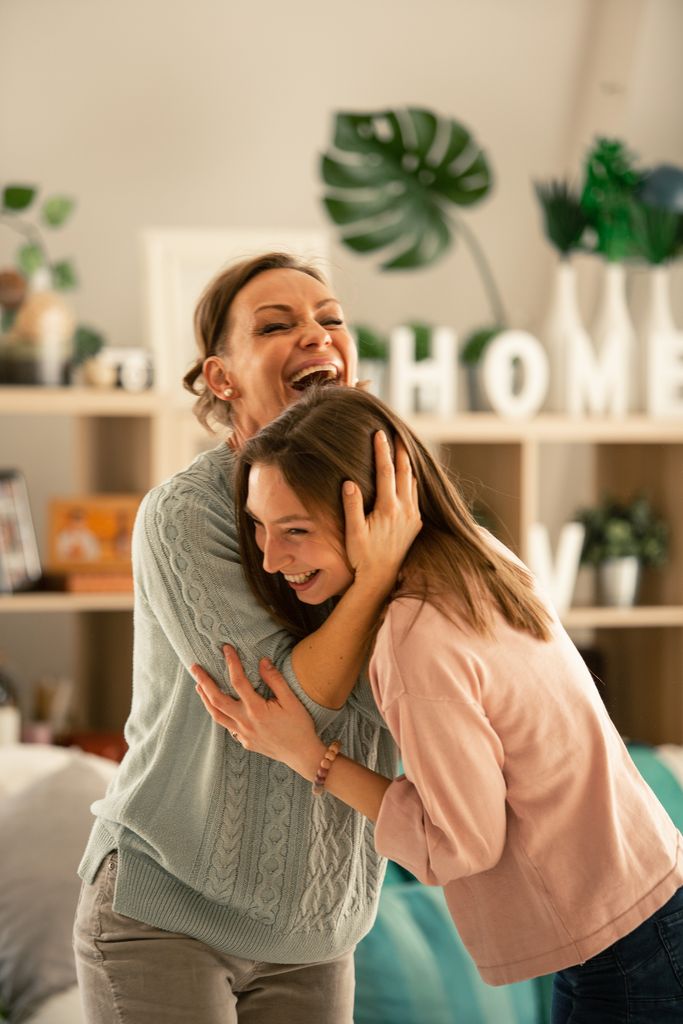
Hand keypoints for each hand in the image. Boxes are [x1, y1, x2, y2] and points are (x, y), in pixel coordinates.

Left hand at [191, 645, 324, 778]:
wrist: (302, 754)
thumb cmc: (299, 726)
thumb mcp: (291, 700)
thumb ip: (275, 680)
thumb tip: (262, 661)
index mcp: (257, 710)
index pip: (238, 681)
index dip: (231, 662)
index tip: (226, 649)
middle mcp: (245, 723)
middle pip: (217, 699)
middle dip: (204, 682)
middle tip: (194, 668)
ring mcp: (243, 734)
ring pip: (216, 715)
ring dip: (205, 699)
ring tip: (198, 686)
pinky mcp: (245, 742)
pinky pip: (227, 726)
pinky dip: (219, 714)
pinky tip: (219, 707)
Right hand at [343, 431, 420, 591]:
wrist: (380, 578)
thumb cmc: (362, 555)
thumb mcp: (353, 532)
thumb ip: (352, 506)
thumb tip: (349, 482)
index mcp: (388, 508)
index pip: (386, 471)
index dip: (382, 451)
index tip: (380, 434)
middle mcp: (404, 510)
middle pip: (405, 472)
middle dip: (400, 451)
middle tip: (397, 433)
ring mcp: (412, 517)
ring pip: (413, 483)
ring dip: (408, 465)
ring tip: (404, 450)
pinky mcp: (415, 524)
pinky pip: (415, 496)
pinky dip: (412, 481)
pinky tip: (409, 478)